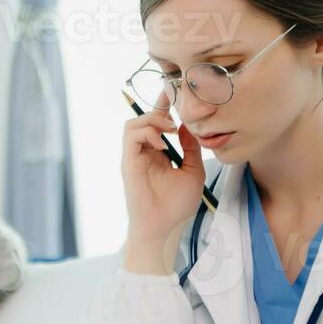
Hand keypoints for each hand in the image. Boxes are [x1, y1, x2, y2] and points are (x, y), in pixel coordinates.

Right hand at [121, 92, 205, 273]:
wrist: (165, 228)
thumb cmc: (177, 206)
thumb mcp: (194, 171)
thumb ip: (191, 148)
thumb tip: (186, 127)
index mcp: (157, 154)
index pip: (156, 122)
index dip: (163, 105)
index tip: (175, 94)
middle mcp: (143, 153)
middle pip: (143, 118)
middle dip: (159, 109)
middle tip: (177, 116)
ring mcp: (134, 157)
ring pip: (133, 123)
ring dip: (152, 120)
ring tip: (169, 129)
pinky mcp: (128, 163)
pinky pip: (131, 136)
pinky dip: (146, 132)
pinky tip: (162, 143)